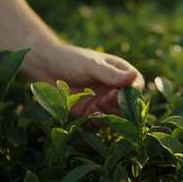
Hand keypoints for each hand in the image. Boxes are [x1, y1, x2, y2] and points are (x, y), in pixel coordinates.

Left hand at [23, 42, 144, 115]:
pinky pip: (103, 121)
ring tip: (94, 106)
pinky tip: (88, 113)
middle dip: (119, 105)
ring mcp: (105, 100)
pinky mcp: (93, 111)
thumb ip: (110, 73)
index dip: (131, 91)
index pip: (137, 83)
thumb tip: (132, 77)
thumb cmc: (70, 60)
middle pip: (130, 103)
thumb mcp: (91, 65)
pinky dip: (98, 120)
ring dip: (109, 114)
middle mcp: (115, 87)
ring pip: (118, 114)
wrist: (45, 68)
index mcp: (120, 71)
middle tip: (102, 101)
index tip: (115, 92)